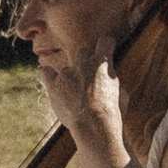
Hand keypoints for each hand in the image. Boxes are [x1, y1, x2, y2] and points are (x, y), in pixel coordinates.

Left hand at [38, 38, 125, 163]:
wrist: (94, 126)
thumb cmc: (112, 112)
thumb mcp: (121, 94)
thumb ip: (111, 82)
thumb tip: (108, 79)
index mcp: (102, 63)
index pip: (105, 42)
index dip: (106, 44)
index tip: (106, 46)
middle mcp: (83, 63)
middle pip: (82, 51)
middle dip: (85, 60)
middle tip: (88, 75)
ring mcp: (66, 73)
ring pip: (66, 68)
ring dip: (69, 77)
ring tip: (74, 94)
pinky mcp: (53, 85)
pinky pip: (46, 72)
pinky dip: (49, 76)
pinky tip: (52, 83)